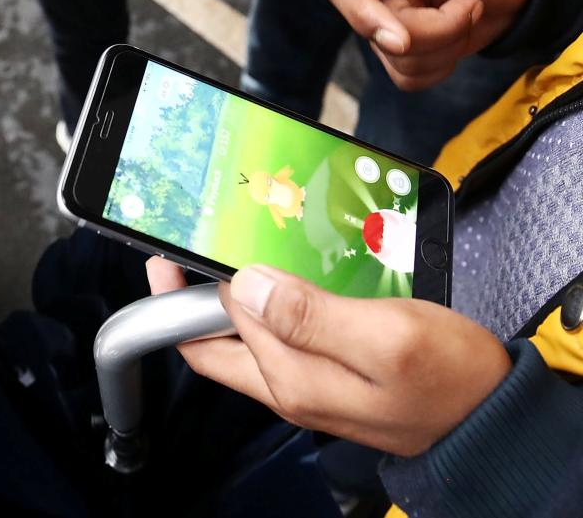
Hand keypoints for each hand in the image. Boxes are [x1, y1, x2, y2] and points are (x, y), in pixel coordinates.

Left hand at [148, 258, 509, 456]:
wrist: (494, 417)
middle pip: (214, 339)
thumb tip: (246, 286)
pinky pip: (280, 336)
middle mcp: (289, 386)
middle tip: (188, 246)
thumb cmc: (451, 379)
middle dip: (193, 294)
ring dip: (233, 294)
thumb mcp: (385, 336)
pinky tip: (282, 275)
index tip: (170, 249)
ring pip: (246, 335)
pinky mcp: (328, 375)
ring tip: (231, 250)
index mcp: (292, 377)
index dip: (183, 289)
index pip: (209, 328)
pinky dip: (268, 302)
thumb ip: (310, 314)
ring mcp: (308, 384)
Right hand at [325, 0, 537, 89]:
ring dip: (443, 47)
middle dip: (427, 33)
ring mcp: (387, 19)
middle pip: (373, 30)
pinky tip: (460, 37)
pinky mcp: (403, 49)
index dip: (364, 16)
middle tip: (470, 9)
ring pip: (392, 59)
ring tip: (471, 12)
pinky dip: (440, 66)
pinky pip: (406, 76)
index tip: (402, 38)